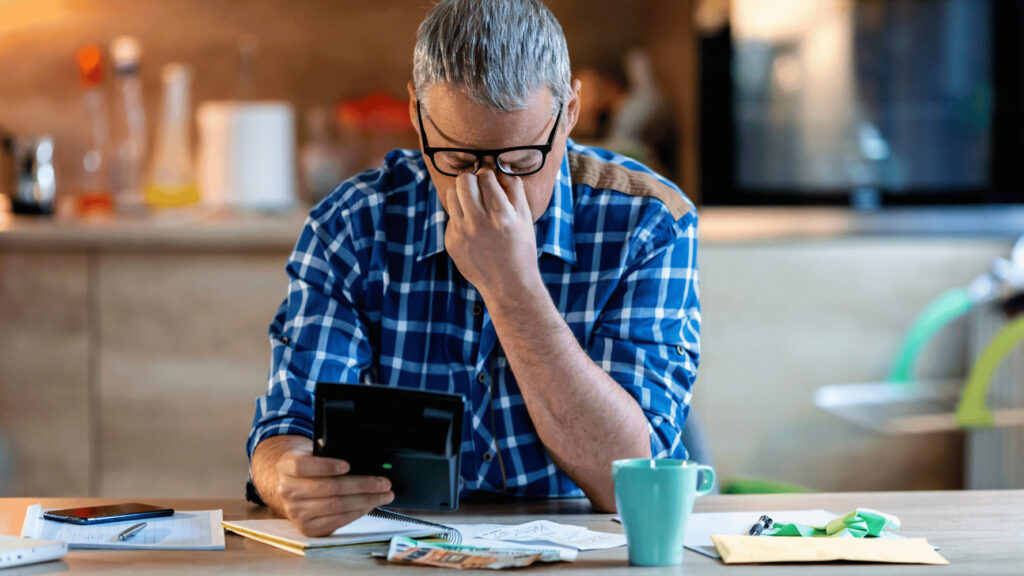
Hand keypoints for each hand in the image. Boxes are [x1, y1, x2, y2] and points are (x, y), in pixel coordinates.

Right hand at [273, 447, 393, 536]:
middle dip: (362, 485)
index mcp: (287, 467)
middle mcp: (287, 491)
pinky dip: (357, 513)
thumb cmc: (309, 468)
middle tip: (384, 483)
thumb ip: (328, 455)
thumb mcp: (312, 454)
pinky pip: (337, 521)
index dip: (326, 466)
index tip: (347, 465)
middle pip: (328, 488)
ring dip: (365, 501)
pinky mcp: (307, 528)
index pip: (303, 466)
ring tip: (384, 495)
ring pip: (336, 506)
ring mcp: (296, 512)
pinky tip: (369, 505)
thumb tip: (363, 459)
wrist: (290, 488)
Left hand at [444, 169, 539, 302]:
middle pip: (463, 181)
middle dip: (472, 179)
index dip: (489, 174)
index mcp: (500, 214)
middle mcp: (478, 222)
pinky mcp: (451, 242)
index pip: (485, 176)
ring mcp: (461, 233)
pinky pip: (451, 217)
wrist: (508, 285)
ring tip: (474, 204)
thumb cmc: (521, 249)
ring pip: (451, 195)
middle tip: (479, 188)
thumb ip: (515, 190)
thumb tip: (501, 170)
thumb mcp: (526, 218)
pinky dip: (461, 217)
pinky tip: (474, 230)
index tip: (492, 180)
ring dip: (462, 195)